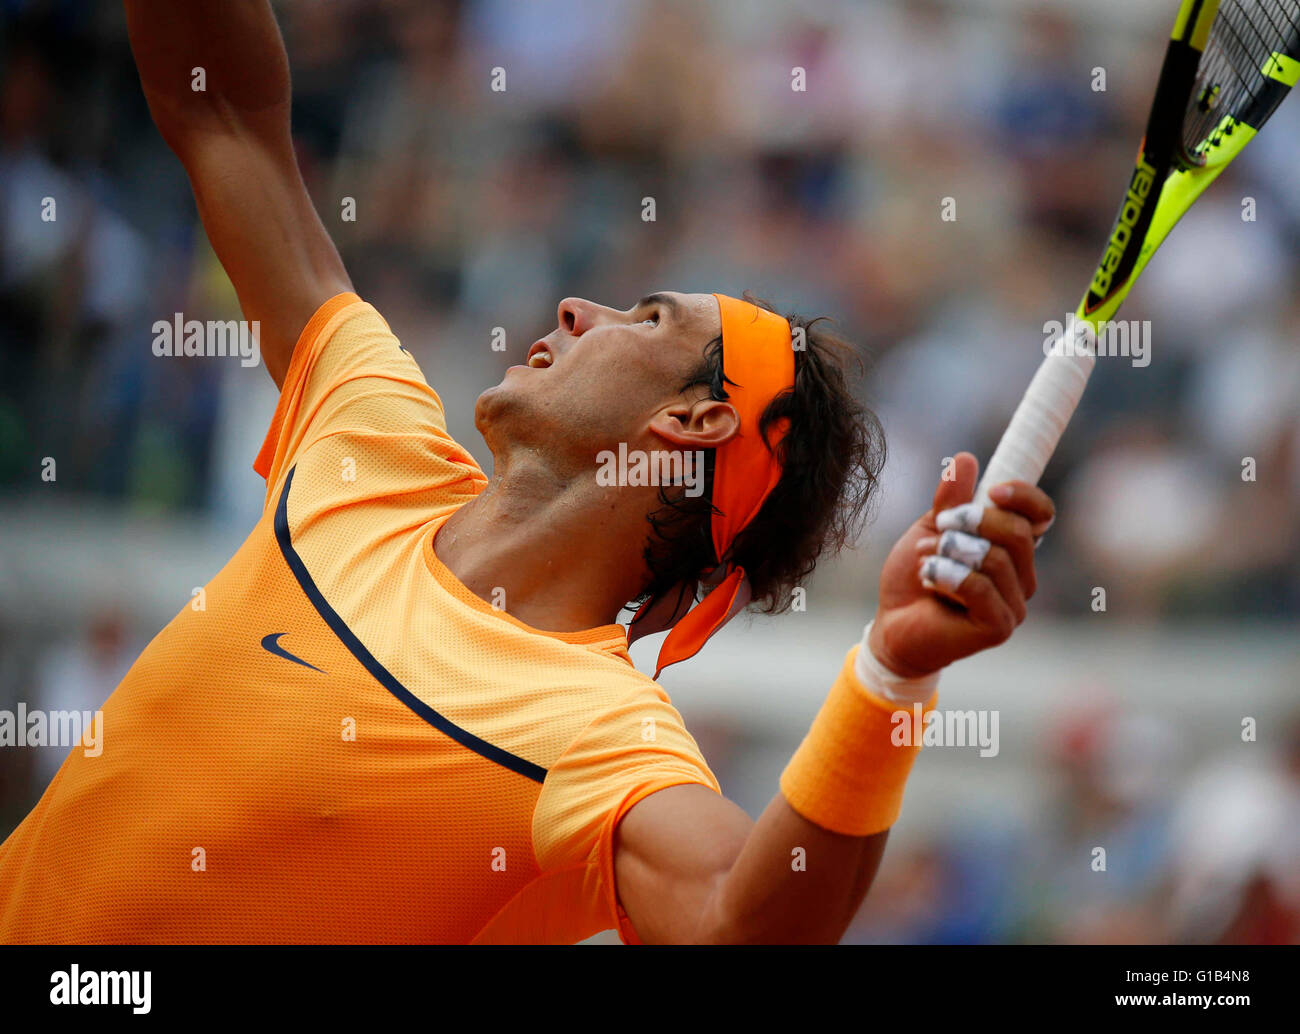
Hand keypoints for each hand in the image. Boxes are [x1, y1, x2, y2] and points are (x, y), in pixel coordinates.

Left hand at [869, 452, 1054, 678]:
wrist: (892, 625)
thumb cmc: (915, 577)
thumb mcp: (929, 529)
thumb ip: (950, 500)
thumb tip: (966, 458)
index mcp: (1013, 550)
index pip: (1041, 515)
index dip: (1025, 497)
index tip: (994, 490)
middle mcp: (1022, 577)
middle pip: (1018, 533)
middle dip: (974, 521)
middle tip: (941, 524)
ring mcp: (1014, 605)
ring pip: (996, 560)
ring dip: (951, 550)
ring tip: (924, 556)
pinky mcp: (998, 627)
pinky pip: (980, 588)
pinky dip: (947, 575)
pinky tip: (927, 576)